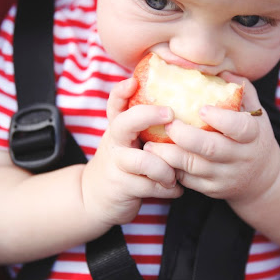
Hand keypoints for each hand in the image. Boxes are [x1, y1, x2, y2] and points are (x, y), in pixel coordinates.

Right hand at [81, 78, 183, 226]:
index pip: (115, 104)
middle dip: (148, 115)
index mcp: (118, 129)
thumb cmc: (123, 165)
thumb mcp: (128, 142)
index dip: (121, 91)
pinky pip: (150, 186)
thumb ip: (146, 129)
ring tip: (174, 177)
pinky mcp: (121, 186)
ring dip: (165, 169)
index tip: (133, 81)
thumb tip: (185, 113)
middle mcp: (115, 142)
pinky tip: (175, 190)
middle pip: (125, 123)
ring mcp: (116, 164)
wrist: (94, 198)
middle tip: (170, 115)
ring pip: (144, 161)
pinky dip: (168, 189)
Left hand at [142, 73, 279, 205]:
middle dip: (185, 136)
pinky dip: (170, 168)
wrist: (262, 180)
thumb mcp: (256, 114)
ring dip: (168, 154)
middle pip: (211, 149)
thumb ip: (241, 90)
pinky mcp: (212, 189)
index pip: (240, 128)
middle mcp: (241, 158)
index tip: (201, 109)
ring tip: (149, 142)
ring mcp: (225, 176)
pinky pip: (187, 180)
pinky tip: (156, 157)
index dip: (220, 119)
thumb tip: (220, 70)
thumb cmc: (254, 138)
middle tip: (167, 124)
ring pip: (193, 167)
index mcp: (253, 136)